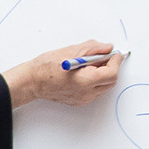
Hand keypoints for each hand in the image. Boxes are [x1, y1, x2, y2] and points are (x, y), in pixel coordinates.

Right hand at [4, 42, 123, 107]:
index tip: (115, 53)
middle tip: (105, 57)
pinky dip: (94, 81)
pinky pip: (95, 91)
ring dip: (102, 74)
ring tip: (90, 64)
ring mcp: (83, 99)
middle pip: (111, 81)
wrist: (32, 81)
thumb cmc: (46, 67)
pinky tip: (83, 73)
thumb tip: (107, 48)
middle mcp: (86, 93)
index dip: (116, 61)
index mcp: (85, 80)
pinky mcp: (79, 101)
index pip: (112, 73)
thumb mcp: (71, 50)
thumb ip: (94, 48)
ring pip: (103, 86)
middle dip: (111, 68)